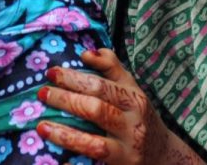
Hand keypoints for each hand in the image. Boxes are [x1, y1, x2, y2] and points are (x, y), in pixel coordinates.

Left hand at [37, 47, 163, 164]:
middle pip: (96, 109)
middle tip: (42, 93)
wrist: (165, 155)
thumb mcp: (133, 89)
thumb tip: (87, 53)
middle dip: (66, 100)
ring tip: (42, 126)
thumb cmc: (141, 117)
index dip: (75, 78)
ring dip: (65, 134)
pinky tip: (57, 161)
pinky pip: (95, 164)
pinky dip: (75, 163)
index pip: (102, 85)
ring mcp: (127, 148)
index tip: (51, 73)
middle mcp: (132, 123)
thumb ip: (112, 68)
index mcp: (133, 99)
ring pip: (94, 142)